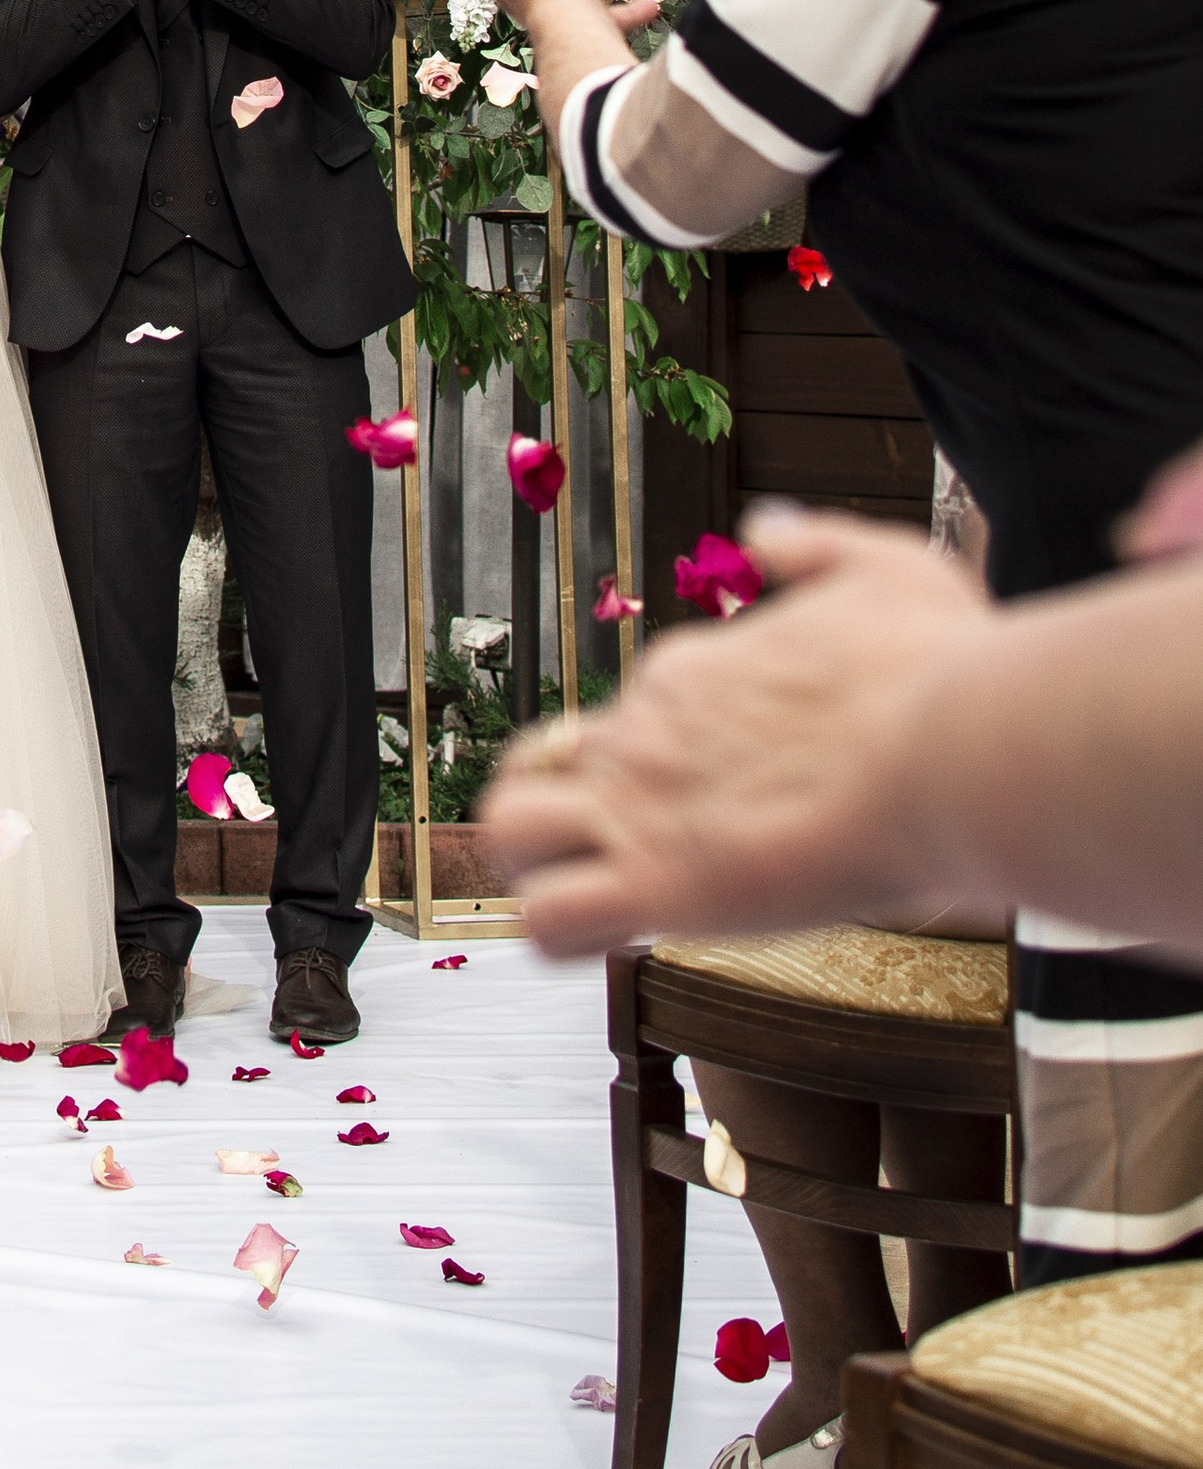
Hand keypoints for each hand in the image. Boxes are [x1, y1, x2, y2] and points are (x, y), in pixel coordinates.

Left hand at [479, 504, 987, 955]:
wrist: (956, 750)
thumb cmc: (940, 674)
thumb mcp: (886, 568)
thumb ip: (816, 546)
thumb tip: (766, 525)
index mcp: (696, 671)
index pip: (634, 713)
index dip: (660, 761)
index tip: (715, 800)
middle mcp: (650, 728)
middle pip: (548, 758)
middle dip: (562, 804)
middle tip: (618, 851)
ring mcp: (642, 804)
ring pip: (512, 829)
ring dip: (532, 865)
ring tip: (588, 897)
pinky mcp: (658, 883)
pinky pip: (549, 920)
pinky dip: (562, 937)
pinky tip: (615, 943)